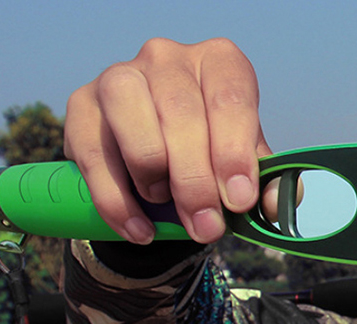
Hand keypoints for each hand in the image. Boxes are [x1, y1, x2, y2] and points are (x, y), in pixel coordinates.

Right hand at [64, 37, 270, 244]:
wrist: (159, 165)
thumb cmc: (211, 159)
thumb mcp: (244, 169)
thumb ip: (264, 186)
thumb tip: (275, 206)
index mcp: (219, 64)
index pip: (229, 98)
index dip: (234, 153)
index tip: (238, 200)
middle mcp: (168, 58)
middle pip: (181, 114)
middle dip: (196, 182)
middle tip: (207, 228)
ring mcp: (120, 76)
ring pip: (132, 120)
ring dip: (153, 176)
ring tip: (166, 207)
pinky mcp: (81, 106)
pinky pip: (92, 154)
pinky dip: (116, 202)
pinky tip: (139, 230)